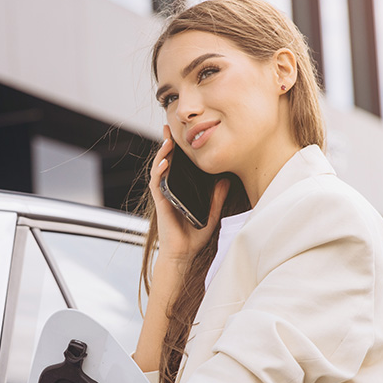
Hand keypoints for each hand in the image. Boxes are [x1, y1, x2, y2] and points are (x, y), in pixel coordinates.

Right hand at [150, 124, 228, 265]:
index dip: (179, 150)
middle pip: (166, 162)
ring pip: (159, 169)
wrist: (183, 254)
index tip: (182, 135)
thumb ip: (217, 198)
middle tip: (169, 128)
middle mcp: (170, 190)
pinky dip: (159, 171)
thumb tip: (226, 180)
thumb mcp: (211, 214)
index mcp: (181, 190)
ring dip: (162, 154)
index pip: (178, 166)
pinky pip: (157, 184)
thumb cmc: (194, 237)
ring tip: (167, 141)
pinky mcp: (160, 203)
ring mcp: (164, 195)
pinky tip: (164, 162)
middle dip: (166, 144)